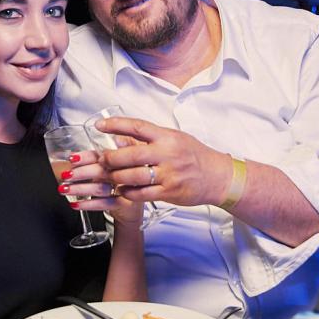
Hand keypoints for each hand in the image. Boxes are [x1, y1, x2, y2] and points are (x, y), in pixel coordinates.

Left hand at [64, 149, 143, 227]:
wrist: (134, 205)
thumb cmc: (118, 183)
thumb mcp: (107, 168)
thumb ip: (92, 162)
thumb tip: (72, 157)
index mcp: (118, 159)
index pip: (101, 155)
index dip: (85, 157)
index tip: (72, 159)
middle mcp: (124, 171)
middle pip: (101, 170)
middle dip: (80, 173)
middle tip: (66, 175)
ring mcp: (125, 188)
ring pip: (100, 188)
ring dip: (80, 188)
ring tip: (65, 189)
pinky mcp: (125, 203)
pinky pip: (105, 204)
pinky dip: (88, 204)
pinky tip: (75, 204)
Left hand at [91, 117, 231, 207]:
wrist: (218, 176)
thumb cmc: (194, 156)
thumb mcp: (175, 139)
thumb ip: (150, 138)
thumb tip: (121, 137)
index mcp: (168, 137)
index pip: (138, 127)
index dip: (116, 125)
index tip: (100, 125)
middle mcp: (168, 154)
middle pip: (131, 155)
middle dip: (111, 158)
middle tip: (102, 159)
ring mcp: (169, 174)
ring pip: (134, 176)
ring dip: (116, 177)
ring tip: (110, 176)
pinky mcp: (170, 192)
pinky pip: (142, 193)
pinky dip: (128, 192)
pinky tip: (122, 189)